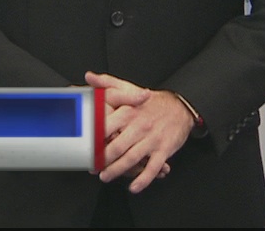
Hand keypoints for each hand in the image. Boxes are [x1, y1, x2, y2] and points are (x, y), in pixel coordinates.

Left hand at [86, 71, 192, 193]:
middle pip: (116, 147)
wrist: (180, 107)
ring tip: (105, 177)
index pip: (106, 127)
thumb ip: (107, 83)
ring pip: (131, 159)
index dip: (93, 138)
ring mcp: (151, 140)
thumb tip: (89, 76)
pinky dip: (143, 179)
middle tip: (92, 167)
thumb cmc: (149, 101)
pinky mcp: (164, 150)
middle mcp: (139, 127)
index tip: (84, 146)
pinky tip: (134, 187)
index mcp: (127, 112)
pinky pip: (153, 168)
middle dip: (102, 160)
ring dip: (117, 170)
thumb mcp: (128, 87)